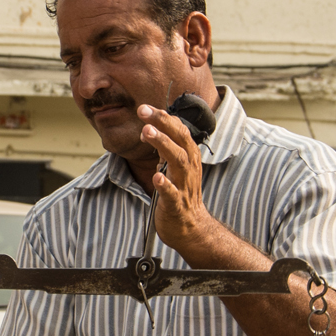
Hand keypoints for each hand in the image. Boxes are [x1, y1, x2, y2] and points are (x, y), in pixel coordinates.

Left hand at [136, 103, 215, 256]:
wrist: (191, 228)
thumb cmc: (181, 194)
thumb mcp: (174, 166)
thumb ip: (164, 147)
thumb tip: (148, 128)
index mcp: (189, 157)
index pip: (179, 130)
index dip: (163, 118)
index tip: (145, 108)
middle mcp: (189, 168)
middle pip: (180, 140)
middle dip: (163, 123)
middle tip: (143, 111)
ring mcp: (184, 186)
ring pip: (178, 162)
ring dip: (163, 145)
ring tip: (147, 132)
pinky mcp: (177, 205)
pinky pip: (172, 194)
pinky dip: (165, 185)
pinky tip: (156, 177)